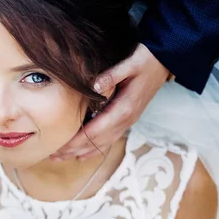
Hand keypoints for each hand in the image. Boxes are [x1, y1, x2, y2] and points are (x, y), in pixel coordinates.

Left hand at [50, 44, 169, 160]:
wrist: (165, 61)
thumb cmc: (147, 60)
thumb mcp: (131, 63)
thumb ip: (113, 75)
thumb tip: (95, 87)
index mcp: (124, 109)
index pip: (95, 131)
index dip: (76, 141)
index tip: (59, 147)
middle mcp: (126, 120)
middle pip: (96, 142)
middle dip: (73, 151)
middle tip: (52, 157)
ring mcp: (127, 122)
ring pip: (102, 144)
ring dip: (81, 153)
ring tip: (61, 158)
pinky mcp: (127, 120)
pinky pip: (109, 140)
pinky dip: (94, 149)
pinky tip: (82, 154)